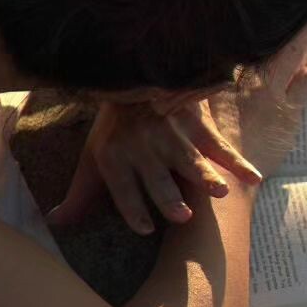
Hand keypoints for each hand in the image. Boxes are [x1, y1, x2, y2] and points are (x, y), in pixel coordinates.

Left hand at [47, 92, 266, 238]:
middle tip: (180, 216)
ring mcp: (171, 135)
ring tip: (218, 192)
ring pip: (190, 161)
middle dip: (168, 197)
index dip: (133, 208)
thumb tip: (53, 224)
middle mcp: (142, 148)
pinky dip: (237, 161)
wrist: (133, 78)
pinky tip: (252, 178)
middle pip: (157, 179)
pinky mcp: (195, 125)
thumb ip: (79, 197)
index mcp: (115, 158)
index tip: (145, 228)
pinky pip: (218, 145)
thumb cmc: (113, 130)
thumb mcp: (92, 159)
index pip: (123, 189)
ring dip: (204, 176)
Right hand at [205, 15, 306, 181]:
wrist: (220, 175)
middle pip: (272, 41)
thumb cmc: (198, 145)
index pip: (244, 39)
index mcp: (225, 75)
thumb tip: (192, 65)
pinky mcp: (288, 113)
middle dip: (287, 18)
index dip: (255, 20)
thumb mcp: (188, 106)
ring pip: (293, 55)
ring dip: (306, 34)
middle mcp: (250, 78)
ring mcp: (272, 94)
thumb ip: (193, 83)